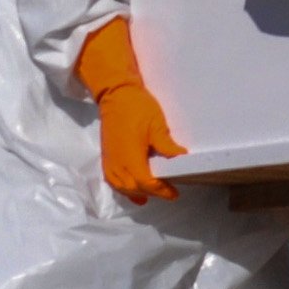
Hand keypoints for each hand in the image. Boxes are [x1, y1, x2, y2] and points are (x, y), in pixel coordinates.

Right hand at [75, 16, 184, 204]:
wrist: (115, 95)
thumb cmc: (137, 107)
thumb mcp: (156, 125)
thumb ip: (167, 146)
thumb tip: (182, 158)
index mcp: (131, 157)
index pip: (146, 183)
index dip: (161, 191)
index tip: (174, 193)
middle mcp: (117, 164)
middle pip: (134, 188)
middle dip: (151, 192)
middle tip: (168, 192)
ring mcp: (110, 162)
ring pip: (122, 188)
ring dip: (137, 192)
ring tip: (153, 193)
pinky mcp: (106, 158)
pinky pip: (113, 181)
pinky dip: (124, 189)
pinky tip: (134, 191)